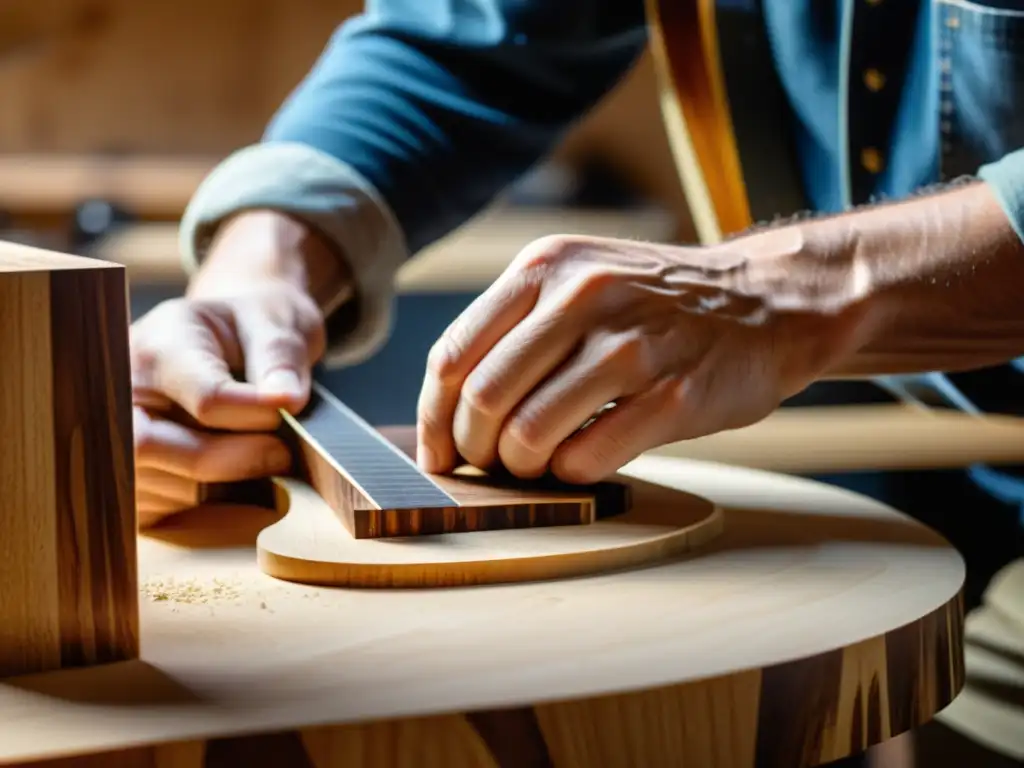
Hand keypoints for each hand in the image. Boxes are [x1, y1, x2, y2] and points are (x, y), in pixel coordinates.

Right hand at [130, 211, 345, 527]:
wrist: (229, 340)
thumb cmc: (252, 330)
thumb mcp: (275, 322)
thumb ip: (280, 357)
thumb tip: (285, 400)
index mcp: (159, 344)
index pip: (203, 397)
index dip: (254, 415)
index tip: (289, 412)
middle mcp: (120, 390)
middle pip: (149, 446)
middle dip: (227, 462)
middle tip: (281, 454)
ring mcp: (112, 434)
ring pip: (156, 484)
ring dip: (221, 485)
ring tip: (261, 457)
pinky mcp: (123, 474)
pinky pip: (156, 509)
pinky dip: (203, 503)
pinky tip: (231, 475)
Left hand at [416, 231, 872, 482]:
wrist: (766, 301)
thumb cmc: (654, 302)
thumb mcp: (580, 278)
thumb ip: (516, 327)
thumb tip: (446, 408)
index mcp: (546, 267)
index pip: (453, 355)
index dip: (433, 416)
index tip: (438, 450)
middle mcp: (584, 298)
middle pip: (483, 399)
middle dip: (473, 449)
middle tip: (489, 463)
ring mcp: (632, 346)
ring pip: (529, 434)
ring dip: (520, 467)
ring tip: (536, 464)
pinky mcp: (675, 396)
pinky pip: (587, 457)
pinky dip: (570, 474)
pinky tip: (581, 462)